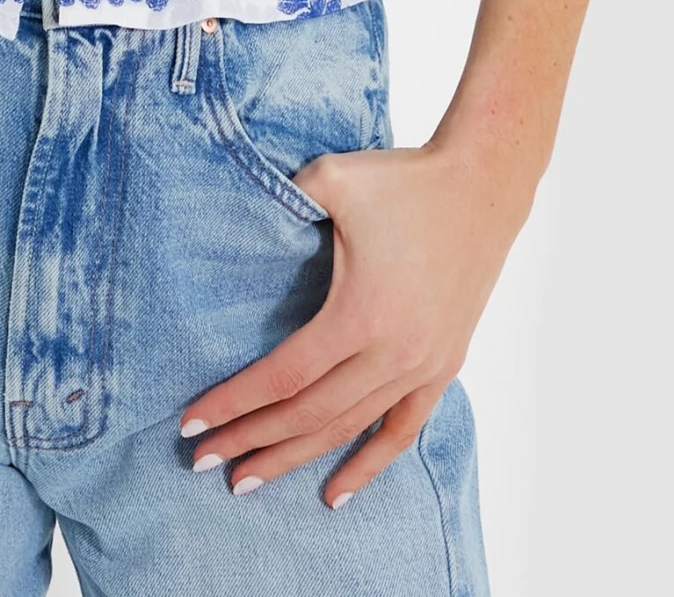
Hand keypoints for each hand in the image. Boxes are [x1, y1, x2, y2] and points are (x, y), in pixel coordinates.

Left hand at [179, 140, 527, 505]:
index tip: (191, 423)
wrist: (482, 186)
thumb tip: (236, 207)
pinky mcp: (443, 366)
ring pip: (348, 429)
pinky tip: (334, 495)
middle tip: (204, 462)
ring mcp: (422, 366)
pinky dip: (368, 465)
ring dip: (296, 458)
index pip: (284, 376)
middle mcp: (392, 353)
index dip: (234, 403)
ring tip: (249, 480)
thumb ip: (282, 197)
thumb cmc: (403, 180)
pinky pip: (401, 430)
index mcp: (360, 314)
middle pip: (308, 415)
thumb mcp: (331, 178)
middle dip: (251, 441)